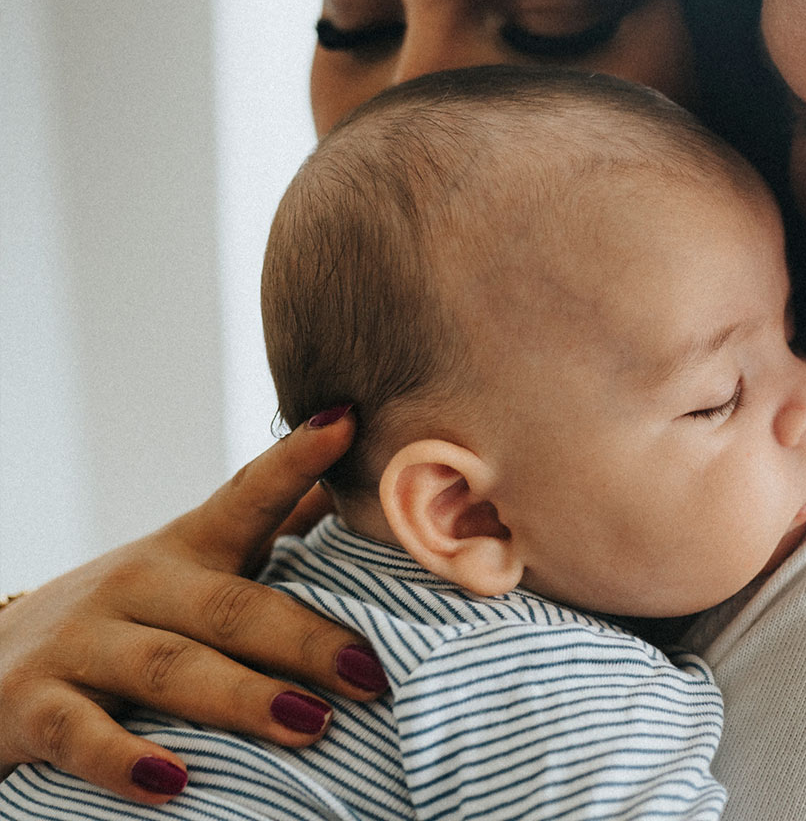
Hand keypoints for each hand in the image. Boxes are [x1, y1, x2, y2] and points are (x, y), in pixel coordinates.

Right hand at [0, 408, 387, 803]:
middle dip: (305, 639)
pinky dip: (127, 761)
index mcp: (186, 550)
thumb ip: (275, 525)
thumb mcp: (195, 567)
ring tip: (310, 724)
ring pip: (166, 668)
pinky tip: (175, 783)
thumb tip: (359, 477)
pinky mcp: (30, 706)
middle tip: (370, 672)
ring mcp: (79, 643)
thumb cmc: (129, 617)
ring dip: (241, 698)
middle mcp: (134, 586)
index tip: (348, 423)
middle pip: (230, 607)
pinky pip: (81, 734)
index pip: (246, 497)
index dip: (296, 461)